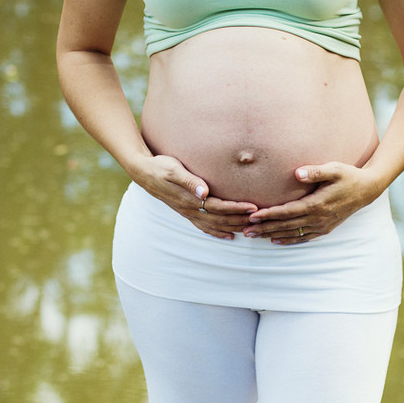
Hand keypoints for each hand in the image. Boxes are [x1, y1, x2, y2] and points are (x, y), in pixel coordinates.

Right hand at [135, 154, 255, 239]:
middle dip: (241, 220)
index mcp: (190, 199)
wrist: (143, 172)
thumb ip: (189, 181)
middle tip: (260, 219)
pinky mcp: (187, 212)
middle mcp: (190, 209)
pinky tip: (230, 236)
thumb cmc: (161, 166)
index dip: (236, 208)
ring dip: (234, 227)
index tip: (253, 207)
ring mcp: (188, 213)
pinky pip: (204, 227)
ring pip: (215, 225)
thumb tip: (204, 191)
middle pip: (220, 219)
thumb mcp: (173, 170)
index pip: (218, 207)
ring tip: (251, 228)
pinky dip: (218, 233)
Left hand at [243, 162, 387, 244]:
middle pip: (286, 225)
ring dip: (272, 235)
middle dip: (264, 228)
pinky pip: (303, 238)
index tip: (252, 216)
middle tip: (244, 231)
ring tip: (253, 237)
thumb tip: (297, 173)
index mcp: (317, 204)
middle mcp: (318, 218)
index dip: (269, 214)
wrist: (367, 190)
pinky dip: (289, 240)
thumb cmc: (349, 176)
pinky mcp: (325, 228)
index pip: (287, 211)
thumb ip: (315, 171)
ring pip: (292, 233)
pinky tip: (276, 241)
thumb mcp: (334, 169)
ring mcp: (322, 225)